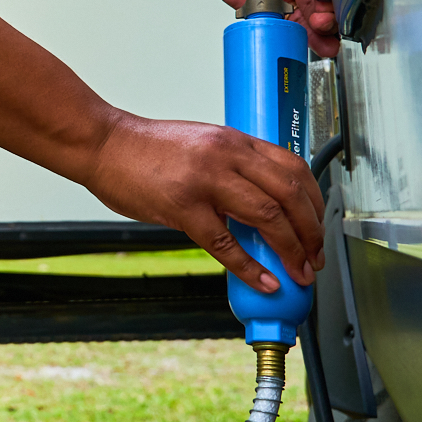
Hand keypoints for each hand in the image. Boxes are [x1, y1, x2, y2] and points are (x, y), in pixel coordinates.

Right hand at [87, 112, 322, 290]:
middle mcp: (226, 155)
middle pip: (290, 193)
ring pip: (267, 216)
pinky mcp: (182, 206)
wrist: (104, 143)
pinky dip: (250, 266)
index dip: (315, 202)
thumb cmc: (146, 149)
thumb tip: (262, 206)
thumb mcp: (202, 145)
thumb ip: (233, 169)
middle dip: (311, 231)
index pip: (294, 168)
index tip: (318, 226)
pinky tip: (263, 280)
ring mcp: (205, 180)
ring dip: (291, 249)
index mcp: (234, 141)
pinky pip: (225, 243)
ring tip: (298, 272)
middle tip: (315, 257)